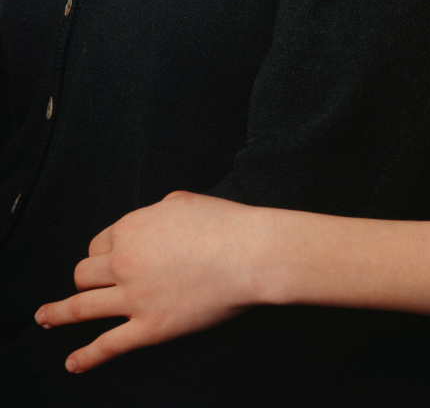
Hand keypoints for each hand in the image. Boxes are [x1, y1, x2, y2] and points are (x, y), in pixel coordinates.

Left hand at [35, 191, 265, 372]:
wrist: (249, 253)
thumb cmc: (224, 223)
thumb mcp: (182, 200)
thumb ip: (155, 213)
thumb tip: (149, 223)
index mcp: (131, 229)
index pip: (99, 243)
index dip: (101, 252)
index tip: (105, 260)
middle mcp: (124, 261)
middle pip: (84, 273)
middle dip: (84, 278)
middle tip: (86, 286)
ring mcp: (132, 297)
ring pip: (82, 307)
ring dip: (58, 314)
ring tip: (45, 318)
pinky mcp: (148, 328)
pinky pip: (108, 345)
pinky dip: (86, 357)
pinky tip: (73, 363)